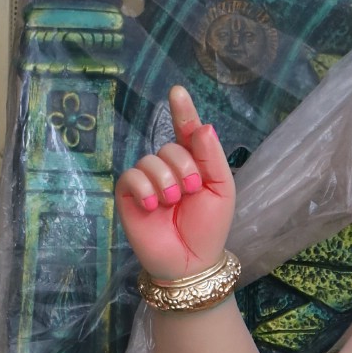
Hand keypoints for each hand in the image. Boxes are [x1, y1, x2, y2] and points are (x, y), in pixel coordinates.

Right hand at [114, 85, 234, 280]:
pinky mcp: (130, 196)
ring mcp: (148, 181)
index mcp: (194, 164)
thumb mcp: (221, 190)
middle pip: (169, 147)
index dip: (182, 111)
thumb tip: (202, 125)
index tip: (178, 91)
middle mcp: (169, 168)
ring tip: (172, 204)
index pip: (186, 131)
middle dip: (183, 169)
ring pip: (150, 160)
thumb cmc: (209, 227)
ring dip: (166, 182)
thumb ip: (211, 157)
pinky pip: (130, 176)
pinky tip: (153, 206)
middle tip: (191, 193)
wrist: (191, 261)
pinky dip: (144, 188)